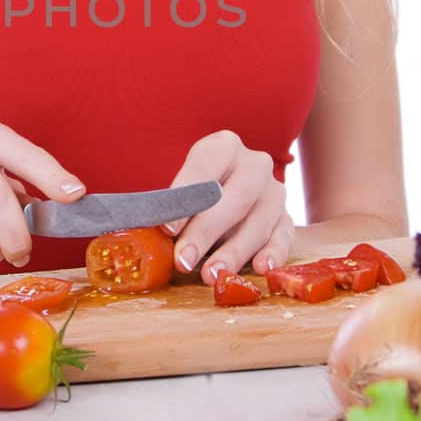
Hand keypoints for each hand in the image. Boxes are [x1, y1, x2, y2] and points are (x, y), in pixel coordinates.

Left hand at [160, 130, 293, 284]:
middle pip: (236, 197)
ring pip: (259, 221)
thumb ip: (163, 205)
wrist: (222, 193)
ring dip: (234, 251)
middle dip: (207, 231)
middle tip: (184, 260)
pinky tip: (260, 268)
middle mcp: (255, 164)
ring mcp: (274, 192)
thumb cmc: (192, 192)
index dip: (186, 197)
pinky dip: (274, 253)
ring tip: (211, 275)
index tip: (167, 229)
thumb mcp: (177, 187)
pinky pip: (284, 236)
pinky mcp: (285, 218)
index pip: (204, 167)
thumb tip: (135, 229)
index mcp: (223, 146)